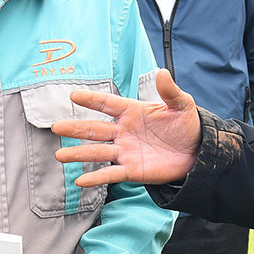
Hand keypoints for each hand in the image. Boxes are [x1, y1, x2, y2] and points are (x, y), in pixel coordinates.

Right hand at [52, 69, 201, 187]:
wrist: (197, 152)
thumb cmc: (187, 125)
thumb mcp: (181, 105)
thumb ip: (170, 91)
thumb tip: (163, 72)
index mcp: (132, 111)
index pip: (107, 104)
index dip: (91, 99)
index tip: (73, 95)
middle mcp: (124, 131)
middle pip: (95, 129)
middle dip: (76, 128)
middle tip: (56, 127)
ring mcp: (126, 151)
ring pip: (97, 152)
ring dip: (78, 154)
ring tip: (59, 156)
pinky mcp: (132, 170)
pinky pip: (111, 174)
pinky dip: (96, 178)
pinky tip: (80, 181)